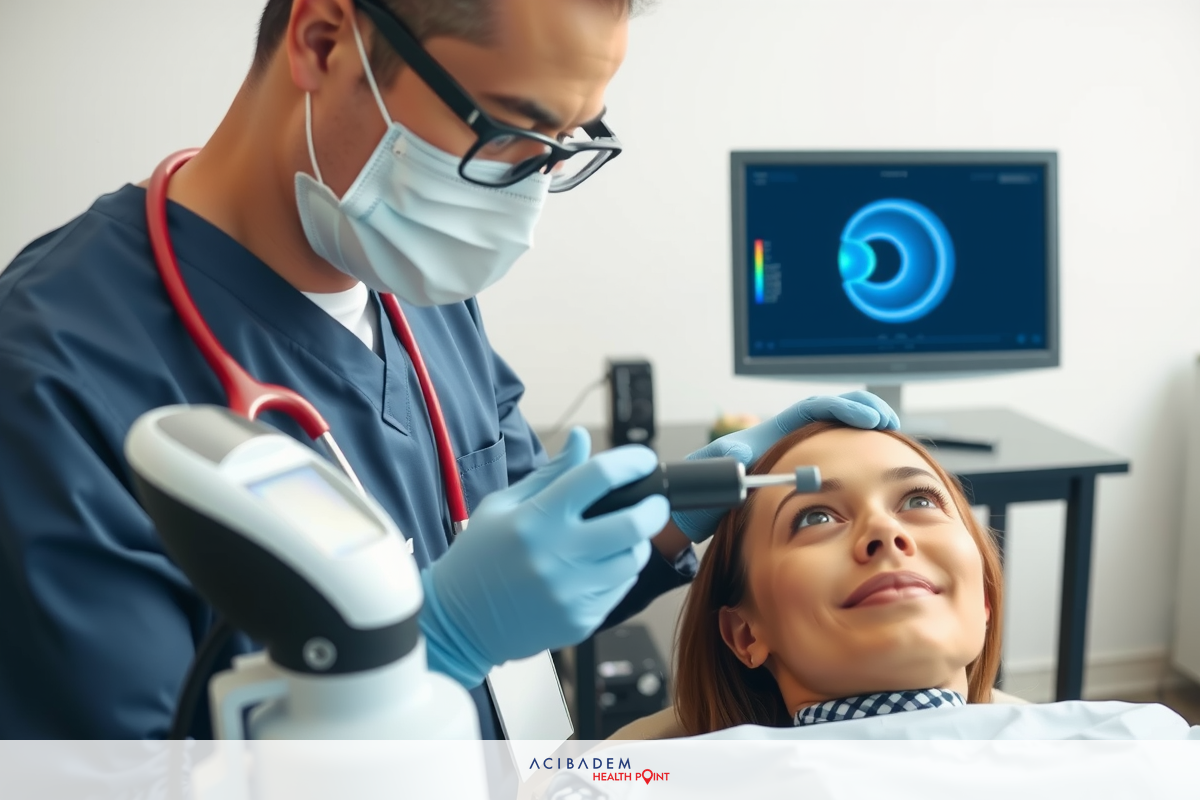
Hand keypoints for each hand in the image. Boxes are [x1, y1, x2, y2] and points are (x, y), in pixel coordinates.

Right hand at [419, 428, 668, 686]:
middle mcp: (556, 555)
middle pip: (632, 523)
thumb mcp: (503, 505)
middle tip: (654, 501)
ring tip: (625, 535)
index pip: (598, 476)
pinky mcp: (580, 620)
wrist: (459, 623)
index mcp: (536, 518)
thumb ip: (551, 473)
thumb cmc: (479, 557)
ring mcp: (570, 591)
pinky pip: (620, 588)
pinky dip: (620, 572)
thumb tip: (582, 437)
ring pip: (633, 559)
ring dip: (638, 542)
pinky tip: (601, 565)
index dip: (631, 461)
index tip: (644, 459)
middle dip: (654, 507)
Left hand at [672, 391, 898, 543]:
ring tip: (890, 432)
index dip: (842, 409)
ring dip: (862, 428)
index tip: (868, 419)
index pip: (812, 410)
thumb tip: (739, 454)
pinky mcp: (795, 472)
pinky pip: (830, 453)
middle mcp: (784, 439)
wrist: (695, 510)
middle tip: (887, 419)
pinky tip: (872, 461)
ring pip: (834, 430)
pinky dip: (854, 451)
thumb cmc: (702, 491)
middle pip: (829, 411)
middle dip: (861, 408)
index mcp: (770, 434)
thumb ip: (724, 464)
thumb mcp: (711, 474)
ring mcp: (792, 454)